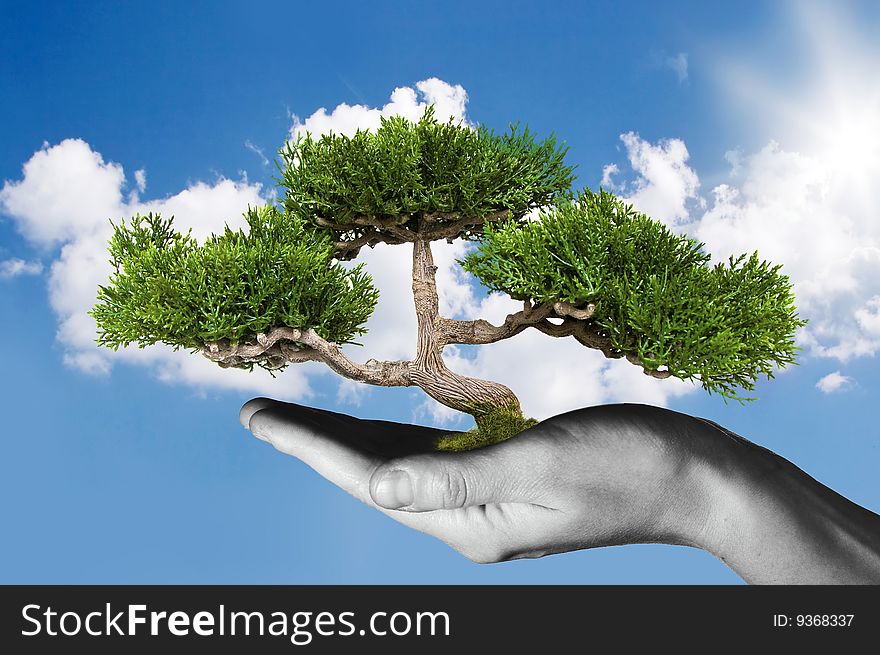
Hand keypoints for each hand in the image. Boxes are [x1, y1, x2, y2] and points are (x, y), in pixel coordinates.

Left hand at [239, 399, 712, 563]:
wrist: (691, 478)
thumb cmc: (627, 463)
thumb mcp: (540, 463)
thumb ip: (454, 478)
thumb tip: (371, 492)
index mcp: (468, 522)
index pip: (366, 480)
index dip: (307, 446)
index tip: (256, 416)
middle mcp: (466, 521)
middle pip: (370, 477)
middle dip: (312, 443)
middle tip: (259, 411)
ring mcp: (485, 505)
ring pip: (395, 468)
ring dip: (346, 441)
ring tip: (300, 419)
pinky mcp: (503, 484)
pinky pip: (431, 460)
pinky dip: (395, 439)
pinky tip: (378, 424)